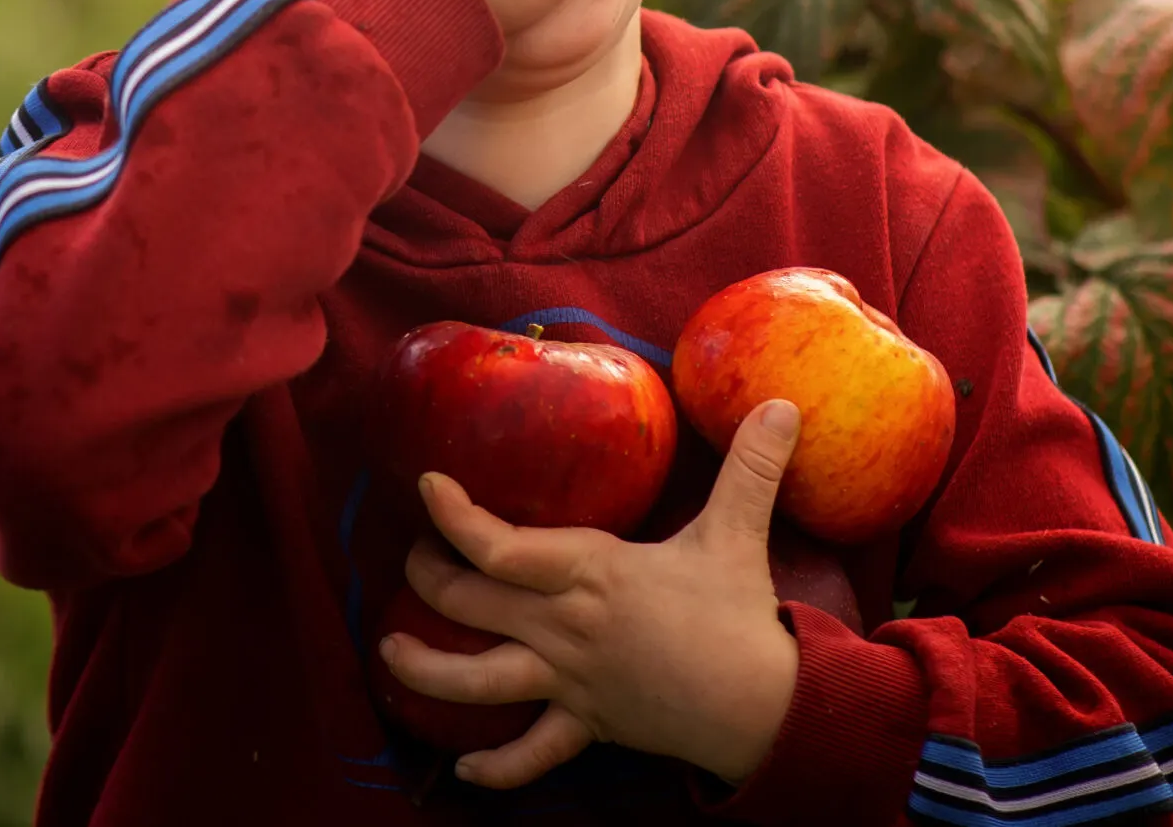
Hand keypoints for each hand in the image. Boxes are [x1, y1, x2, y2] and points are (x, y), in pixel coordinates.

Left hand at [382, 400, 805, 789]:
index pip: (500, 548)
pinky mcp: (585, 725)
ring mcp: (568, 682)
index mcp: (591, 574)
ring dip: (424, 670)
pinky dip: (494, 766)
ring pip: (476, 683)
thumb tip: (783, 404)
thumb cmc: (740, 616)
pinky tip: (462, 768)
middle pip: (468, 606)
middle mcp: (564, 628)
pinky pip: (529, 754)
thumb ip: (752, 465)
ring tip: (389, 651)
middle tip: (413, 556)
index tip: (427, 486)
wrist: (760, 707)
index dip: (454, 517)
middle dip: (427, 579)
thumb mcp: (738, 532)